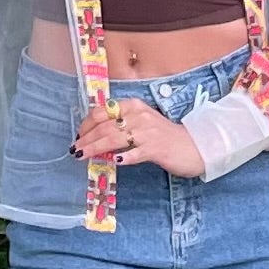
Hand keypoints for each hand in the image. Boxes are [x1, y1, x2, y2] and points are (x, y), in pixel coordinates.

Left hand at [75, 98, 202, 176]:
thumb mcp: (141, 122)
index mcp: (134, 106)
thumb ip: (121, 125)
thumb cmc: (163, 135)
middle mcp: (139, 115)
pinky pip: (134, 153)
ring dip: (95, 148)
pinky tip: (113, 161)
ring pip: (115, 138)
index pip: (103, 111)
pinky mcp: (155, 149)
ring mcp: (148, 132)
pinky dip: (122, 157)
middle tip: (76, 148)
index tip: (78, 135)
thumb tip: (95, 134)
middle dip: (87, 138)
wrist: (192, 145)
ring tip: (83, 155)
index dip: (87, 123)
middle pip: (105, 126)